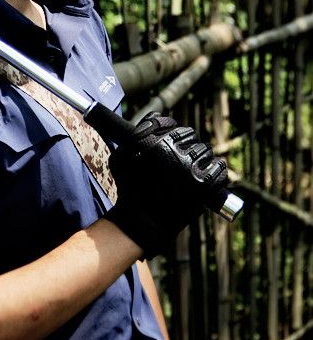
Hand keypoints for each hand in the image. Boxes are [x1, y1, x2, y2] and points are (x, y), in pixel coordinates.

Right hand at [104, 112, 227, 257]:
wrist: (143, 222)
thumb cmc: (129, 190)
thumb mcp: (120, 159)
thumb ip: (135, 134)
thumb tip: (155, 117)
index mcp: (153, 142)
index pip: (169, 123)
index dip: (170, 132)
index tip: (170, 142)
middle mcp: (173, 151)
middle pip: (189, 135)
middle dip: (185, 145)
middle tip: (179, 160)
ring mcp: (191, 167)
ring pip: (205, 150)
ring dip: (199, 158)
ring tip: (190, 171)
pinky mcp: (205, 184)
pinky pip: (219, 167)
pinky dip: (215, 170)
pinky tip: (205, 176)